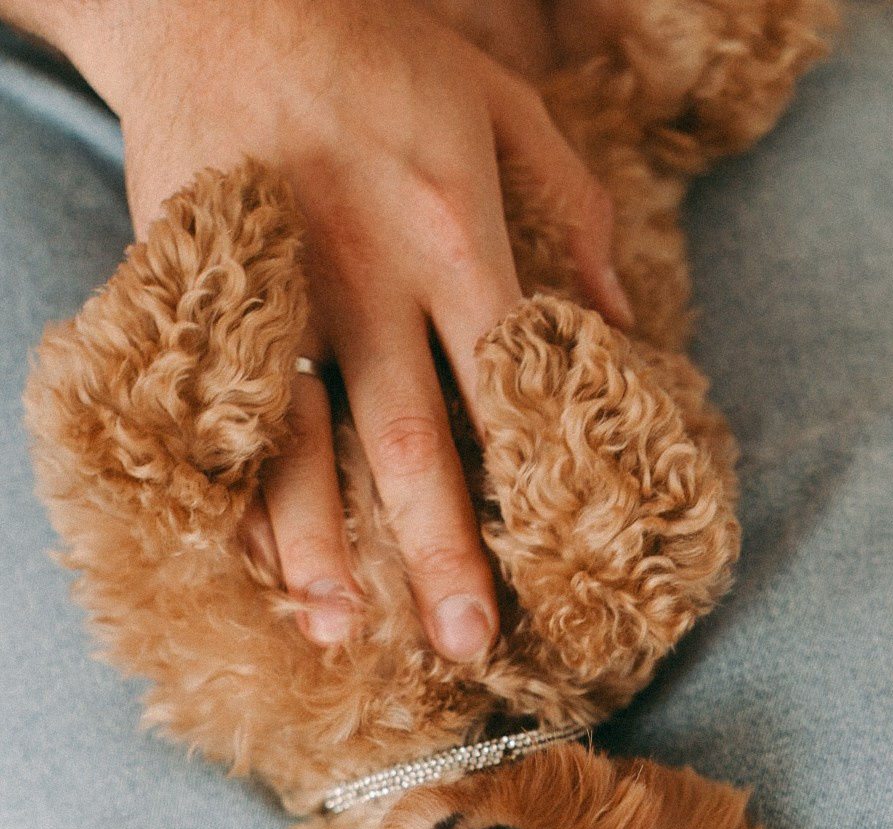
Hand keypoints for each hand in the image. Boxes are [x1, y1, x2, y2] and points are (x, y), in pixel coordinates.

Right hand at [61, 0, 633, 658]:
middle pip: (408, 439)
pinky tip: (257, 556)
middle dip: (436, 548)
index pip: (503, 385)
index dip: (526, 481)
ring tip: (337, 631)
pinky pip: (228, 409)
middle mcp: (370, 280)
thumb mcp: (502, 100)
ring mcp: (282, 295)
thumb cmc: (377, 49)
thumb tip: (619, 321)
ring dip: (319, 543)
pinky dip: (242, 484)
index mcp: (456, 234)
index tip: (545, 565)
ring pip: (301, 439)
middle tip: (460, 643)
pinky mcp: (212, 297)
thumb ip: (571, 209)